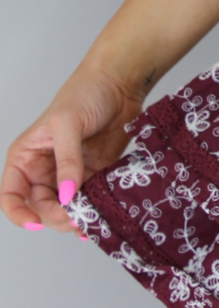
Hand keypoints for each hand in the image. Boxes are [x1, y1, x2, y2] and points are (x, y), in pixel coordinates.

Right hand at [2, 65, 145, 234]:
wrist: (119, 85)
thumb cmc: (85, 93)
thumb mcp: (68, 123)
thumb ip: (67, 160)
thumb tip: (68, 194)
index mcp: (25, 157)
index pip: (10, 194)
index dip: (18, 213)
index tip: (36, 222)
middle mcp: (43, 170)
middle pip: (40, 208)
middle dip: (55, 217)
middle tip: (76, 217)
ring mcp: (68, 176)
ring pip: (64, 211)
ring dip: (75, 219)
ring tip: (90, 221)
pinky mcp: (93, 177)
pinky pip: (88, 203)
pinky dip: (92, 214)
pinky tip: (101, 220)